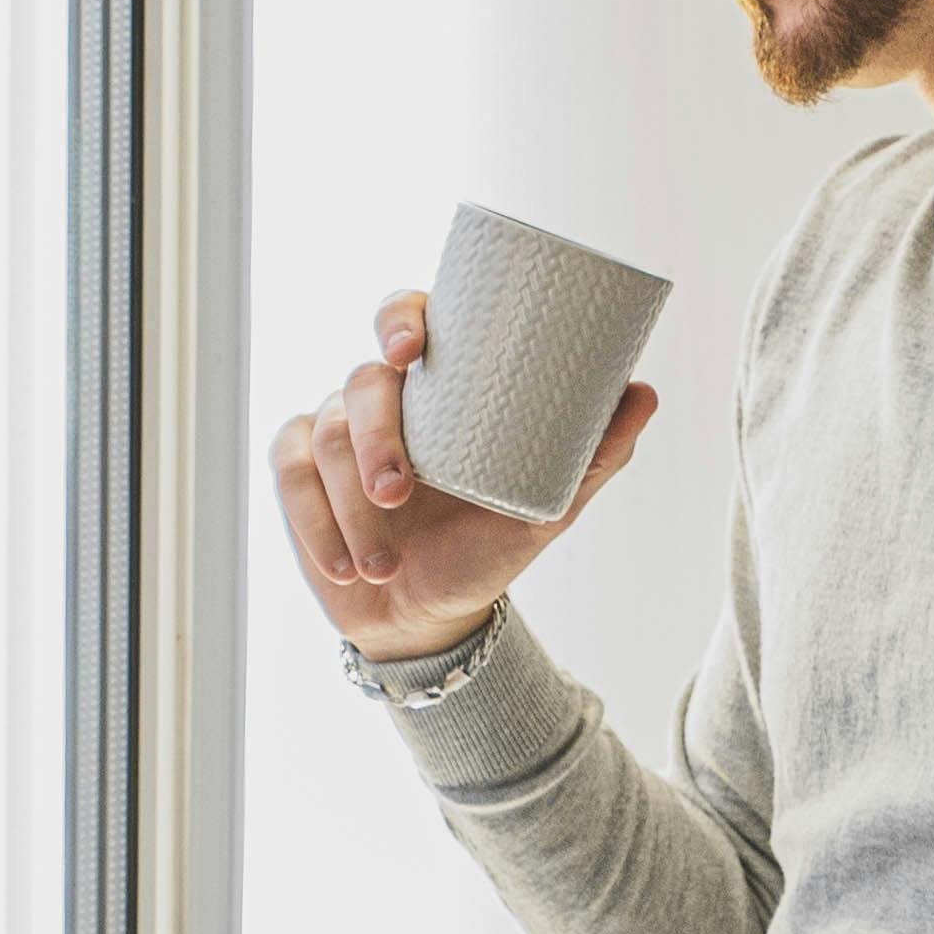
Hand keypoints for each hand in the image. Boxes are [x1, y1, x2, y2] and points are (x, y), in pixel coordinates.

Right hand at [270, 287, 657, 665]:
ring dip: (349, 506)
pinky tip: (345, 565)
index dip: (399, 318)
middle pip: (361, 383)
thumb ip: (596, 453)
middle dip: (374, 437)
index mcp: (438, 386)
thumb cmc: (488, 545)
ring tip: (382, 560)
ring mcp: (332, 433)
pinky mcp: (297, 476)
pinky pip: (290, 480)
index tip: (407, 348)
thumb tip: (644, 392)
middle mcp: (382, 398)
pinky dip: (316, 526)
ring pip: (322, 439)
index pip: (408, 320)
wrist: (435, 614)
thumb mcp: (548, 506)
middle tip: (397, 491)